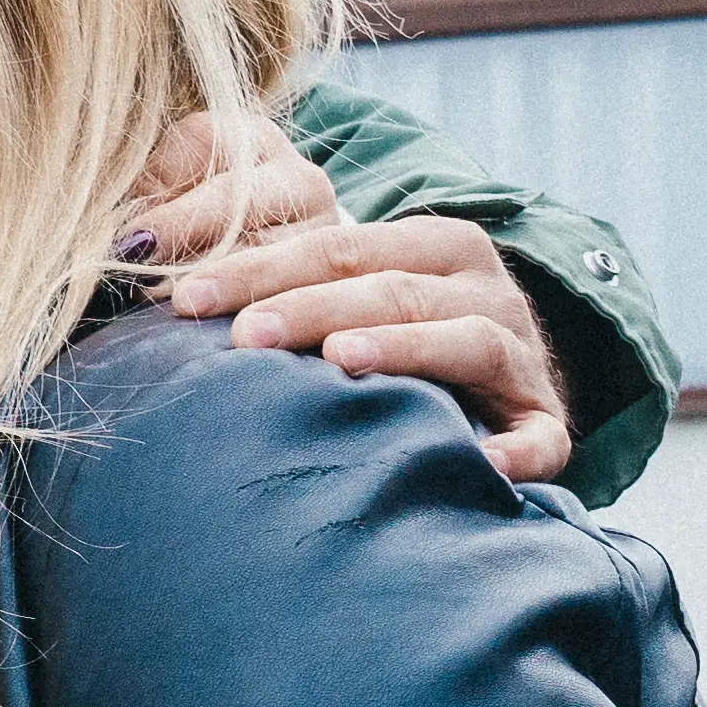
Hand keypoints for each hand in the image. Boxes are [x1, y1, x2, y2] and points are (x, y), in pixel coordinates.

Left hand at [133, 112, 574, 485]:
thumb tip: (159, 288)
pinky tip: (477, 462)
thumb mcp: (355, 298)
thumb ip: (284, 289)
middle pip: (390, 284)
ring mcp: (520, 351)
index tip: (184, 298)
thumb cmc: (398, 343)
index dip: (259, 266)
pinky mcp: (547, 421)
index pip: (338, 245)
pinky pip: (539, 434)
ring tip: (338, 363)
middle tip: (241, 336)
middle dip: (308, 306)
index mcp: (432, 244)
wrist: (509, 390)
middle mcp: (483, 285)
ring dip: (401, 348)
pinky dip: (515, 448)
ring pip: (463, 336)